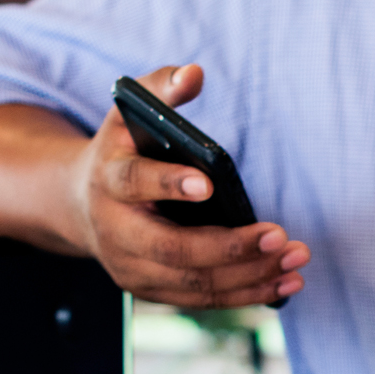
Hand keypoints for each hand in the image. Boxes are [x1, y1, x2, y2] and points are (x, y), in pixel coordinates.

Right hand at [62, 63, 309, 307]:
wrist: (79, 206)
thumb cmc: (121, 152)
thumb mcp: (130, 114)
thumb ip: (160, 88)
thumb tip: (194, 73)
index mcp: (109, 181)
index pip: (135, 183)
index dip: (169, 184)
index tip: (210, 184)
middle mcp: (115, 232)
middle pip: (172, 250)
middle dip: (229, 248)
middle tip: (279, 235)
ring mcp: (130, 268)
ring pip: (192, 284)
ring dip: (249, 276)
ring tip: (295, 260)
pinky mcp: (150, 291)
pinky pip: (200, 300)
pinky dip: (245, 294)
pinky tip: (284, 283)